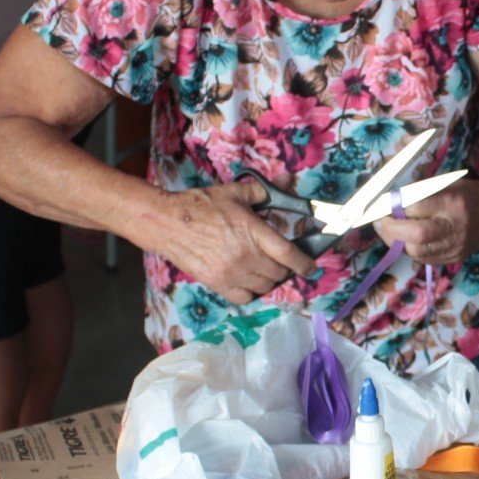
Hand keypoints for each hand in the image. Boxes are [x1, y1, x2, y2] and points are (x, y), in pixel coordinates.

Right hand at [151, 182, 316, 303]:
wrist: (168, 222)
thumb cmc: (202, 205)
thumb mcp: (235, 193)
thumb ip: (264, 192)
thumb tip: (288, 181)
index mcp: (253, 232)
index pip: (288, 254)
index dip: (304, 264)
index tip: (311, 267)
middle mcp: (245, 256)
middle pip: (278, 273)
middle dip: (285, 268)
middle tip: (281, 261)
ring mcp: (231, 273)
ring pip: (264, 286)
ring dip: (270, 280)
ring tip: (265, 270)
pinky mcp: (217, 284)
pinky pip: (245, 297)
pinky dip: (252, 292)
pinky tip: (250, 281)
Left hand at [374, 178, 478, 264]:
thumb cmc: (467, 194)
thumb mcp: (447, 184)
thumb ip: (421, 192)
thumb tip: (391, 199)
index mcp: (453, 202)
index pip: (417, 208)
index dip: (396, 207)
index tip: (383, 204)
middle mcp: (455, 227)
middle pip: (417, 235)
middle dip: (391, 229)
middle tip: (379, 222)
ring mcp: (456, 246)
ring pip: (417, 251)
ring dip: (396, 242)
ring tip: (388, 231)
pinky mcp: (453, 258)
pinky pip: (424, 258)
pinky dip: (409, 249)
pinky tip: (404, 240)